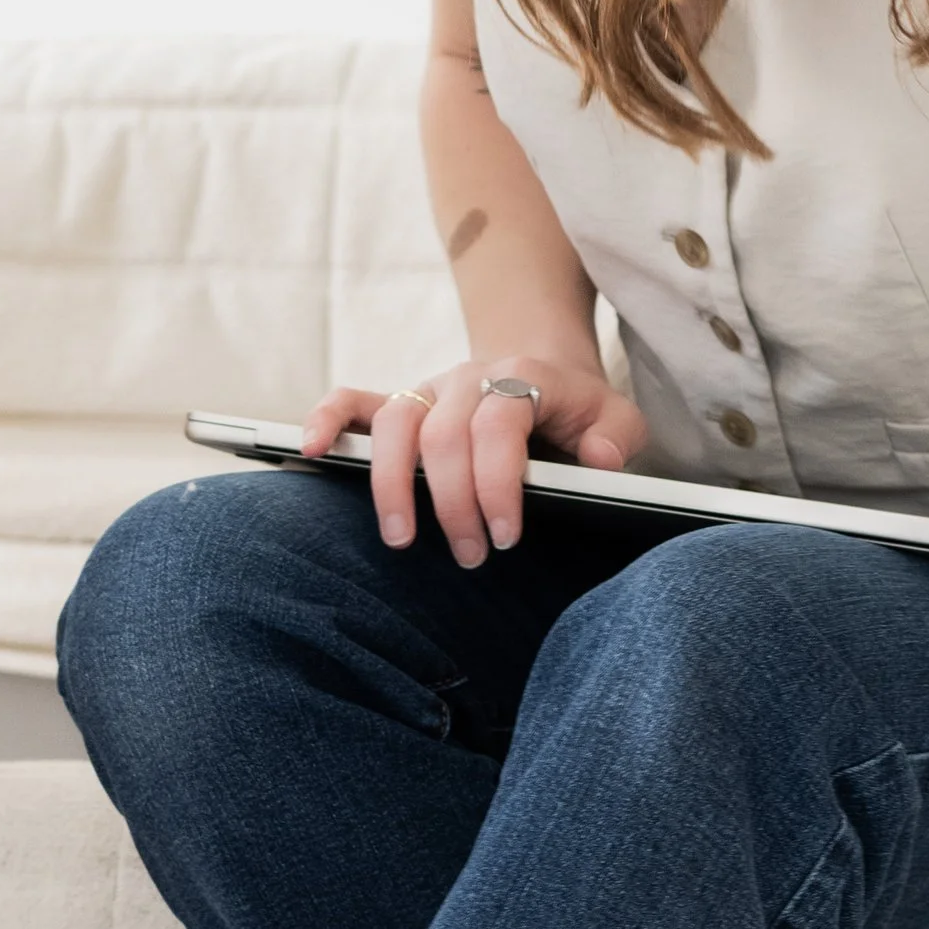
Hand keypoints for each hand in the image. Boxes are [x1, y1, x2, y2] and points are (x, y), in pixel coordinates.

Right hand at [296, 357, 649, 565]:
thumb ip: (617, 436)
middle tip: (471, 556)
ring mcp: (426, 389)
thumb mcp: (616, 418)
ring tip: (401, 539)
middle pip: (443, 433)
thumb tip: (598, 460)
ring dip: (391, 484)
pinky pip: (350, 401)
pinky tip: (311, 451)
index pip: (498, 423)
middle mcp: (466, 378)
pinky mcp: (397, 403)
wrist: (541, 373)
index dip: (497, 480)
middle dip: (452, 502)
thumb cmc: (574, 413)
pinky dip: (325, 420)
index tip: (506, 535)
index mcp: (522, 377)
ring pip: (394, 423)